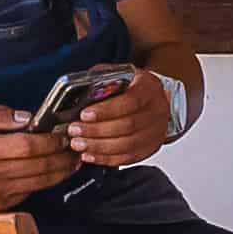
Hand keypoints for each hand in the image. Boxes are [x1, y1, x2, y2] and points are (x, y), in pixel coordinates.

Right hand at [0, 110, 72, 211]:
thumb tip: (28, 118)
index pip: (28, 146)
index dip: (51, 141)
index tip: (63, 135)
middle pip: (40, 167)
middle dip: (63, 157)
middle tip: (76, 148)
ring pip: (40, 183)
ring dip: (61, 172)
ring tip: (73, 161)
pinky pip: (29, 192)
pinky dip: (43, 182)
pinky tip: (52, 172)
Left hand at [63, 69, 179, 167]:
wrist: (150, 100)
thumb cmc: (130, 86)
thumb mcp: (117, 75)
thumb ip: (101, 80)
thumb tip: (79, 93)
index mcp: (149, 88)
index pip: (130, 101)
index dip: (106, 110)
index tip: (84, 115)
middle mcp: (157, 110)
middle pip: (127, 126)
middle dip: (96, 130)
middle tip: (75, 131)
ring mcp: (156, 132)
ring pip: (126, 145)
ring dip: (98, 146)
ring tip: (78, 144)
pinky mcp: (150, 148)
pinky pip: (127, 158)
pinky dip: (106, 158)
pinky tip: (90, 155)